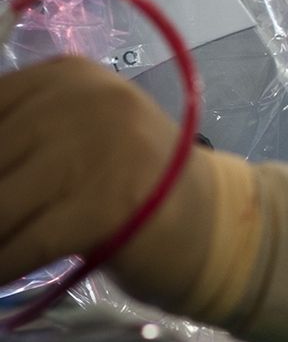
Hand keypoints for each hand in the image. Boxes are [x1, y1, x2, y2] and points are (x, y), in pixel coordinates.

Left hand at [0, 56, 211, 298]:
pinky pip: (24, 245)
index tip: (0, 178)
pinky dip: (2, 265)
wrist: (213, 219)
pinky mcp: (109, 204)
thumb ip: (18, 136)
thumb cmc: (131, 181)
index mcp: (70, 75)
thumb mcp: (75, 134)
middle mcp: (87, 99)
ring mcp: (103, 148)